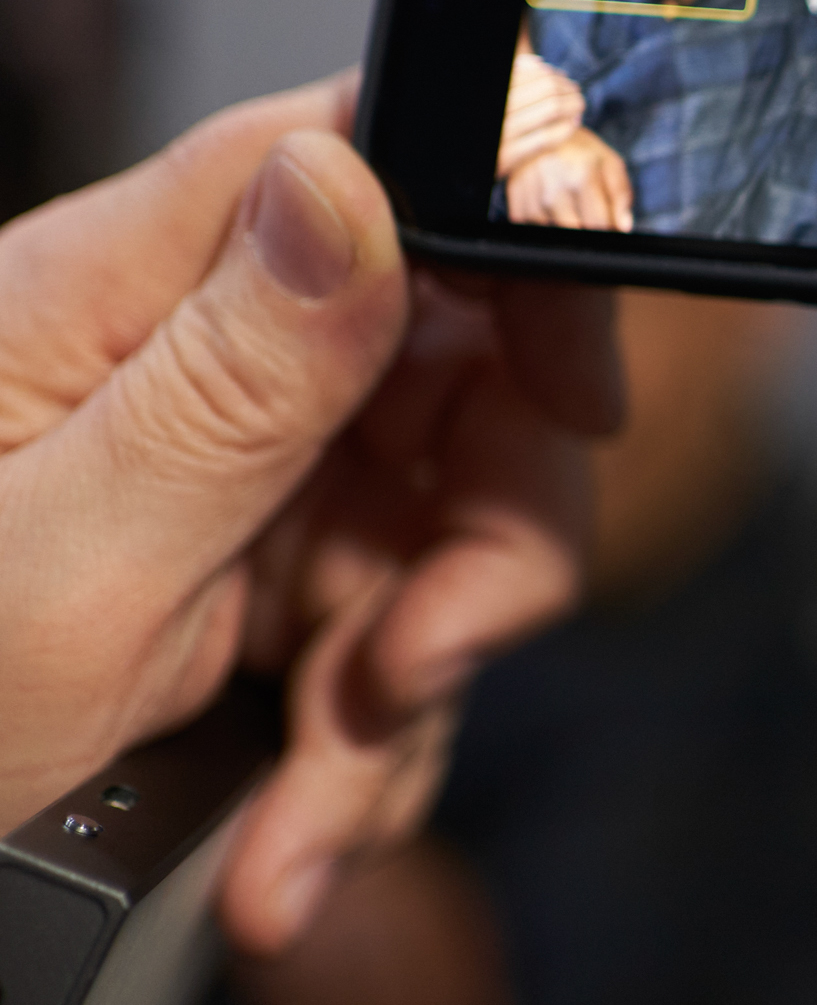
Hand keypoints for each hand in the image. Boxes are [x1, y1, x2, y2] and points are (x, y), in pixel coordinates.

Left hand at [0, 74, 619, 950]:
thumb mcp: (54, 575)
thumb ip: (220, 381)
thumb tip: (346, 182)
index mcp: (109, 296)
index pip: (364, 168)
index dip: (513, 261)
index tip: (575, 405)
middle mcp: (184, 359)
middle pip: (458, 363)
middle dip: (487, 542)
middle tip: (418, 669)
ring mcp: (230, 469)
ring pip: (450, 519)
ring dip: (420, 690)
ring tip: (311, 818)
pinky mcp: (254, 571)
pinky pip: (401, 625)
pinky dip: (374, 746)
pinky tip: (291, 835)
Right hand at [497, 51, 586, 177]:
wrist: (473, 160)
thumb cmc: (492, 124)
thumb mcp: (500, 97)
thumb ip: (516, 79)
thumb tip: (539, 64)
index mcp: (497, 89)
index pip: (538, 74)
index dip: (556, 76)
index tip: (565, 80)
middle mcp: (498, 107)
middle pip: (548, 89)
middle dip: (569, 89)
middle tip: (577, 94)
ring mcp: (502, 131)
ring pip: (551, 109)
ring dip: (573, 106)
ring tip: (578, 108)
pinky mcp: (507, 156)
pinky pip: (547, 137)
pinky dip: (565, 129)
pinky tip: (572, 126)